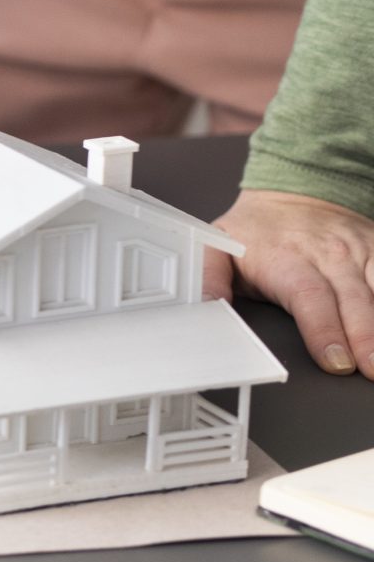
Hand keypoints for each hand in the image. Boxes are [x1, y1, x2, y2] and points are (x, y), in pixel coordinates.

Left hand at [205, 189, 373, 375]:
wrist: (297, 190)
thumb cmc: (256, 231)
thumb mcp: (217, 247)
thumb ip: (206, 278)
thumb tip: (205, 307)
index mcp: (287, 259)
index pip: (309, 297)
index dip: (323, 330)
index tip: (335, 361)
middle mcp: (331, 256)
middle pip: (354, 301)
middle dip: (367, 338)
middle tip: (372, 370)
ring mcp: (363, 253)